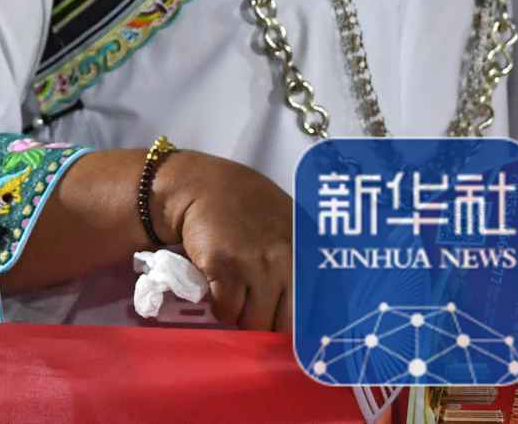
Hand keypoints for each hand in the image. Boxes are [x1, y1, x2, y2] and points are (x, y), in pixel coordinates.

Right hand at [152, 150, 294, 331]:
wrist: (202, 186)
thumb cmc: (246, 206)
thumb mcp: (288, 224)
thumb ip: (302, 258)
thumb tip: (311, 304)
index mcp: (306, 252)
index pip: (316, 308)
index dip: (302, 326)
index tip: (291, 331)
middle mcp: (286, 260)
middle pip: (284, 324)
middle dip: (270, 325)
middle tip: (259, 313)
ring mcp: (254, 264)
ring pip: (253, 322)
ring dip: (242, 316)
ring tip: (237, 295)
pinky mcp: (223, 267)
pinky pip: (226, 309)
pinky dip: (220, 307)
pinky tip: (218, 288)